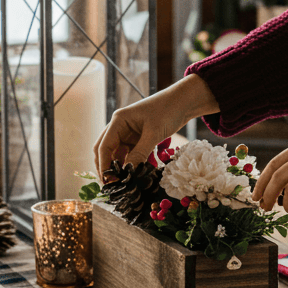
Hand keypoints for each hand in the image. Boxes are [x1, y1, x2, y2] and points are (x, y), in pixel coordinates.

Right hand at [93, 74, 218, 177]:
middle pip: (106, 151)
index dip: (103, 165)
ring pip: (118, 154)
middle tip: (113, 185)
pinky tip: (138, 174)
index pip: (104, 146)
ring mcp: (128, 133)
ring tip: (125, 183)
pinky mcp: (138, 138)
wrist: (184, 101)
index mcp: (118, 121)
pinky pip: (130, 154)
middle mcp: (120, 127)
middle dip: (107, 168)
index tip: (108, 181)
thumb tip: (128, 172)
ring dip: (121, 167)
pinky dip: (132, 163)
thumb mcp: (154, 133)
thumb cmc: (168, 110)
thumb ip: (140, 153)